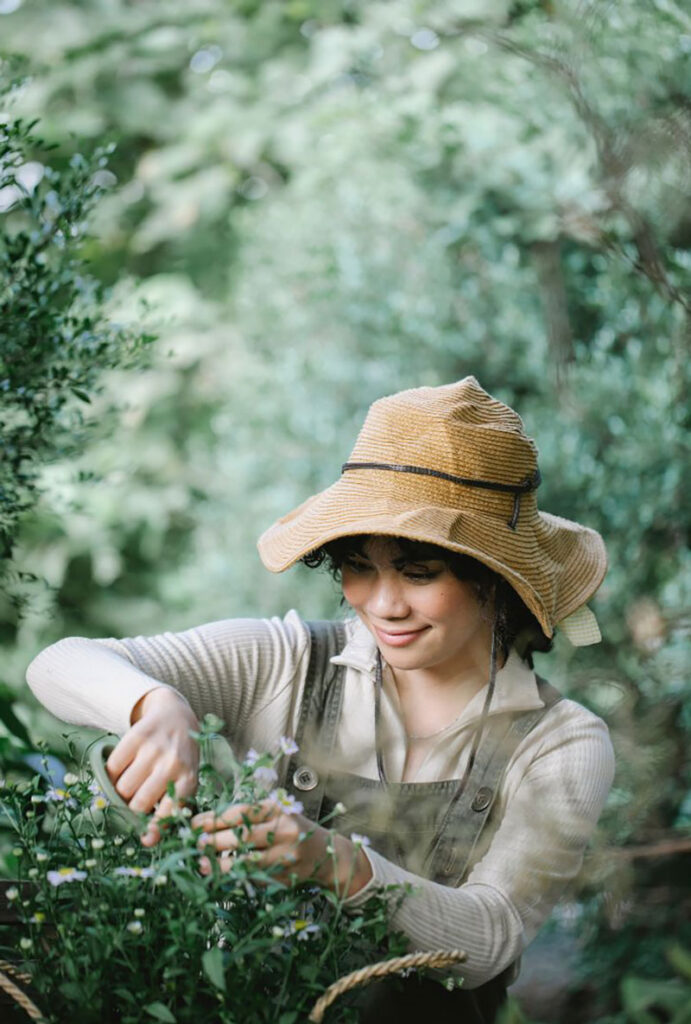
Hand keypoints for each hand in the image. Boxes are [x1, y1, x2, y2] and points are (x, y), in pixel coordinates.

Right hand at [106, 686, 199, 845]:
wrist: (176, 716)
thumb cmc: (180, 757)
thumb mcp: (185, 779)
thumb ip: (171, 807)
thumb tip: (148, 841)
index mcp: (188, 779)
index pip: (169, 812)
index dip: (155, 829)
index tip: (145, 840)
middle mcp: (173, 763)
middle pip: (139, 803)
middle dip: (131, 810)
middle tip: (132, 804)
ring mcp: (154, 748)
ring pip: (123, 787)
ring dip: (120, 792)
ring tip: (128, 785)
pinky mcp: (137, 735)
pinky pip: (113, 766)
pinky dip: (112, 773)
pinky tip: (121, 770)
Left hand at [191, 799, 372, 897]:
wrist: (327, 855)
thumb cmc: (293, 830)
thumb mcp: (277, 815)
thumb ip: (249, 818)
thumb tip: (209, 825)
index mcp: (278, 810)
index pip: (241, 812)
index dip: (215, 818)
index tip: (194, 823)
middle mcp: (284, 831)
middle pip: (243, 836)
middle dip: (215, 840)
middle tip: (196, 844)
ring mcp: (285, 856)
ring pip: (247, 861)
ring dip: (221, 864)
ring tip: (202, 864)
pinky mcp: (284, 877)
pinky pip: (255, 877)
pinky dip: (235, 877)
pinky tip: (221, 876)